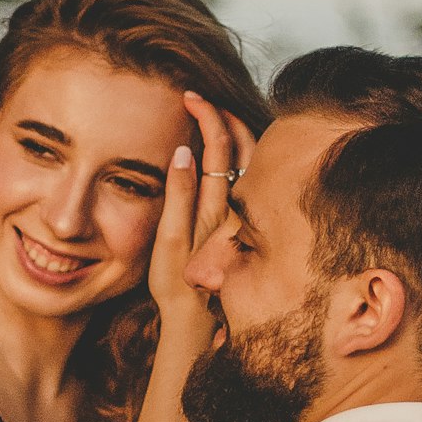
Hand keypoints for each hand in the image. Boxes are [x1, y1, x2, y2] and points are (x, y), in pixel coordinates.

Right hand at [147, 93, 256, 321]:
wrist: (201, 324)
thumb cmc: (180, 288)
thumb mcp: (171, 243)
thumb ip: (178, 196)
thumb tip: (185, 151)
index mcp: (219, 204)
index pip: (219, 145)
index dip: (207, 115)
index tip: (190, 96)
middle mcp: (237, 206)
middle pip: (244, 145)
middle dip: (225, 115)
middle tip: (202, 101)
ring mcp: (241, 215)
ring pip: (250, 161)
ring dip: (233, 133)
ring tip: (215, 117)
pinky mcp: (240, 226)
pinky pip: (246, 179)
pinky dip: (237, 156)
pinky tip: (226, 156)